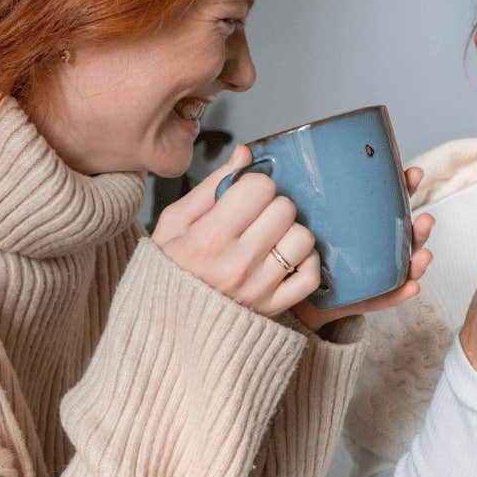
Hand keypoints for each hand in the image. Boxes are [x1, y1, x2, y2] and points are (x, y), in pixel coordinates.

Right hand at [152, 145, 319, 316]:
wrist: (165, 322)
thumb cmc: (170, 267)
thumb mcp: (175, 222)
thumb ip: (212, 185)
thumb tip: (245, 154)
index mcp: (208, 238)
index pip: (260, 187)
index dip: (253, 186)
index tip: (243, 197)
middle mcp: (237, 264)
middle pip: (285, 208)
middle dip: (271, 206)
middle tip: (255, 218)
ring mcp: (259, 289)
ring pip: (303, 238)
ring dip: (289, 233)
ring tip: (268, 239)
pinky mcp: (274, 308)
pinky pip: (311, 275)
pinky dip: (305, 263)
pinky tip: (284, 259)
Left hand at [291, 166, 434, 331]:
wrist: (294, 288)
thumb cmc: (306, 247)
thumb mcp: (309, 218)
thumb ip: (308, 195)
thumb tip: (279, 154)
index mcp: (369, 223)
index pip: (392, 202)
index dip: (407, 188)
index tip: (413, 174)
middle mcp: (380, 248)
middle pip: (407, 236)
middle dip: (420, 228)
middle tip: (425, 219)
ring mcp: (378, 274)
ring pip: (405, 266)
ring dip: (419, 260)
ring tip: (424, 256)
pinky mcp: (368, 298)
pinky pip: (389, 296)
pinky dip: (402, 292)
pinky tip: (412, 287)